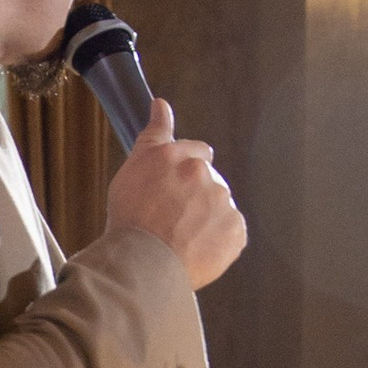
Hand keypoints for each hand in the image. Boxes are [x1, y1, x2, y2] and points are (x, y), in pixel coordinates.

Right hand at [102, 100, 245, 289]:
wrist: (143, 262)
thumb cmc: (132, 219)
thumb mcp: (134, 168)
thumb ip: (154, 134)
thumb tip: (161, 104)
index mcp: (178, 156)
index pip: (197, 153)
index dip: (185, 173)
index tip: (174, 191)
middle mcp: (203, 173)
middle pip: (208, 181)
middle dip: (196, 196)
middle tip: (171, 219)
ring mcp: (222, 202)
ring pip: (219, 207)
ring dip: (207, 219)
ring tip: (181, 238)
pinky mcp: (235, 231)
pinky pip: (231, 233)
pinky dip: (218, 241)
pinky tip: (195, 249)